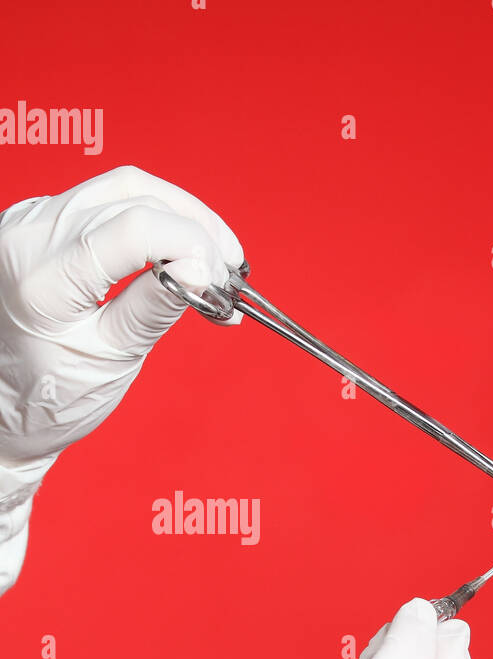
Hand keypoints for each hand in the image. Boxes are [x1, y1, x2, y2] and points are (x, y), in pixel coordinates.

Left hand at [0, 165, 241, 591]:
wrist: (6, 399)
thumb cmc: (52, 392)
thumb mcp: (112, 358)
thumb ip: (156, 307)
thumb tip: (203, 271)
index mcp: (44, 279)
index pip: (134, 229)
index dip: (192, 245)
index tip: (224, 280)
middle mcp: (29, 235)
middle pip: (134, 198)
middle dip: (195, 231)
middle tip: (231, 276)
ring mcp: (32, 220)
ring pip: (125, 188)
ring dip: (182, 215)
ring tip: (217, 256)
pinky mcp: (43, 218)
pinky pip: (108, 196)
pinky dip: (155, 216)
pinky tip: (181, 246)